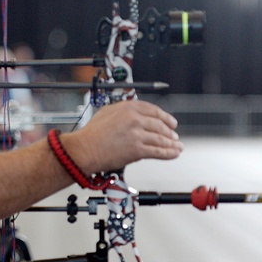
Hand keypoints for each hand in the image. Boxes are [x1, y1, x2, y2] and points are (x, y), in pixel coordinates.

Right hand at [66, 100, 181, 173]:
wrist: (84, 149)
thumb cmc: (91, 134)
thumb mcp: (106, 112)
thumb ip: (123, 111)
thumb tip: (134, 114)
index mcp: (128, 108)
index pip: (153, 110)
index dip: (165, 117)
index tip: (170, 122)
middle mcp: (134, 119)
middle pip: (160, 125)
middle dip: (170, 132)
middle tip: (174, 135)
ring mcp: (137, 134)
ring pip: (161, 139)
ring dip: (172, 144)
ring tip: (177, 146)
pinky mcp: (137, 150)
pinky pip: (158, 151)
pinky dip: (168, 153)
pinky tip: (173, 153)